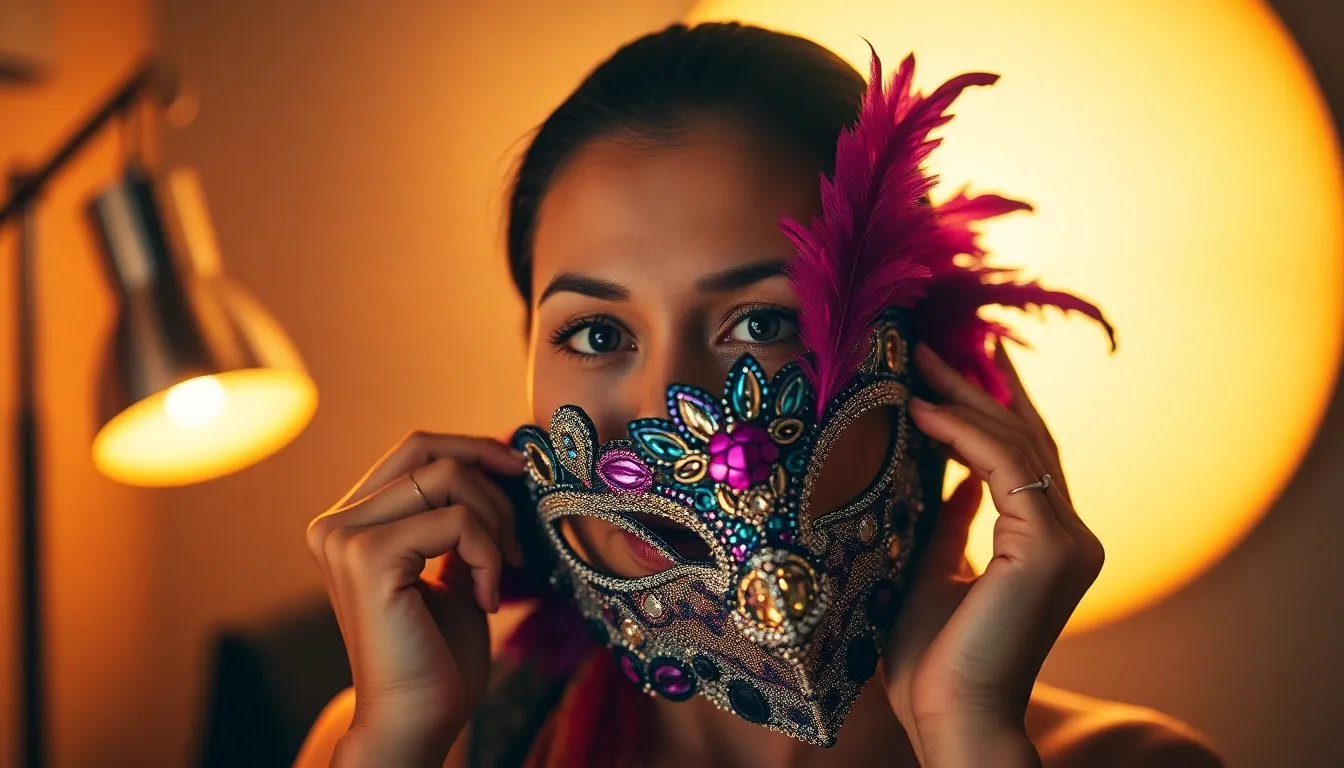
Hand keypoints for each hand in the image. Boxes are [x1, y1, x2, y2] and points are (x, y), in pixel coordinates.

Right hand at [304, 432, 525, 767]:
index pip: (413, 450)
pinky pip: (456, 521)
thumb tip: (497, 462)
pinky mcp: (369, 556)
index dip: (471, 448)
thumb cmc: (438, 656)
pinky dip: (488, 554)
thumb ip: (455, 519)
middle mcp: (335, 523)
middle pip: (427, 450)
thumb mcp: (451, 570)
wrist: (418, 721)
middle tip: (519, 532)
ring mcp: (344, 537)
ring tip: (498, 575)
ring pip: (447, 478)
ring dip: (494, 524)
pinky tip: (486, 598)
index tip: (518, 469)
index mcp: (349, 523)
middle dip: (489, 479)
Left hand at [883, 344, 1104, 766]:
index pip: (1026, 458)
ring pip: (1020, 445)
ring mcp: (1069, 541)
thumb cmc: (934, 659)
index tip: (956, 364)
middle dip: (979, 388)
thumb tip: (950, 480)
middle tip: (934, 345)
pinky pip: (1007, 467)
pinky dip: (964, 434)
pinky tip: (924, 410)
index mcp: (1049, 545)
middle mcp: (1072, 537)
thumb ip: (952, 523)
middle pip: (1027, 441)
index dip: (991, 408)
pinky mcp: (1049, 547)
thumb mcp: (935, 571)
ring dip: (966, 398)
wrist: (950, 716)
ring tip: (919, 362)